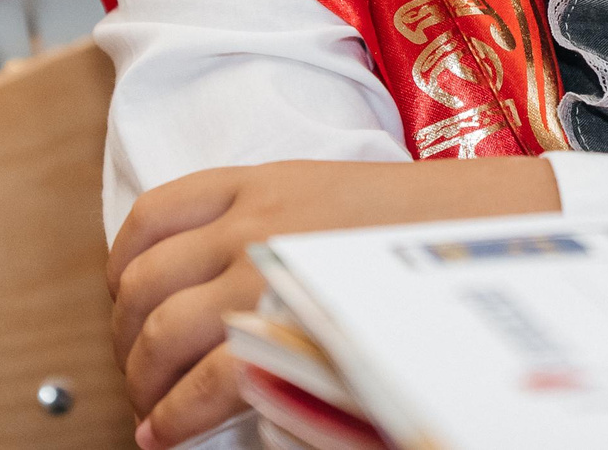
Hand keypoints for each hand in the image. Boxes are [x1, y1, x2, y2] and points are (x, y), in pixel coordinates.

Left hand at [107, 156, 557, 447]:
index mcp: (259, 182)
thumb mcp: (330, 196)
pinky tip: (169, 431)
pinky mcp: (290, 324)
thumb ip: (270, 223)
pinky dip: (174, 415)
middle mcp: (251, 221)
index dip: (123, 268)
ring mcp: (266, 271)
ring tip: (151, 409)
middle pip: (144, 282)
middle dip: (126, 337)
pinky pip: (204, 378)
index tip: (126, 301)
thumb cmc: (419, 222)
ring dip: (143, 380)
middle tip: (137, 370)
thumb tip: (216, 281)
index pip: (152, 214)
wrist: (484, 230)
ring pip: (161, 332)